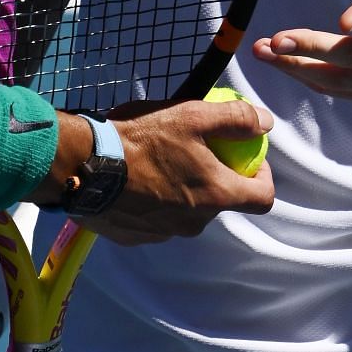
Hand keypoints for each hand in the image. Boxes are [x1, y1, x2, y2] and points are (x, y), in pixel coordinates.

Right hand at [78, 97, 275, 245]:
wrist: (85, 165)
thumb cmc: (142, 138)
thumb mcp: (192, 115)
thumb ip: (235, 119)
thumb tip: (265, 122)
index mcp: (216, 195)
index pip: (263, 198)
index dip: (264, 177)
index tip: (249, 158)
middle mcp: (196, 222)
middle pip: (220, 201)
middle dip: (216, 178)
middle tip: (196, 150)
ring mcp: (165, 232)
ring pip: (187, 210)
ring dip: (183, 189)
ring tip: (161, 161)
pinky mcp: (137, 236)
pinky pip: (157, 218)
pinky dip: (154, 200)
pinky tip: (136, 178)